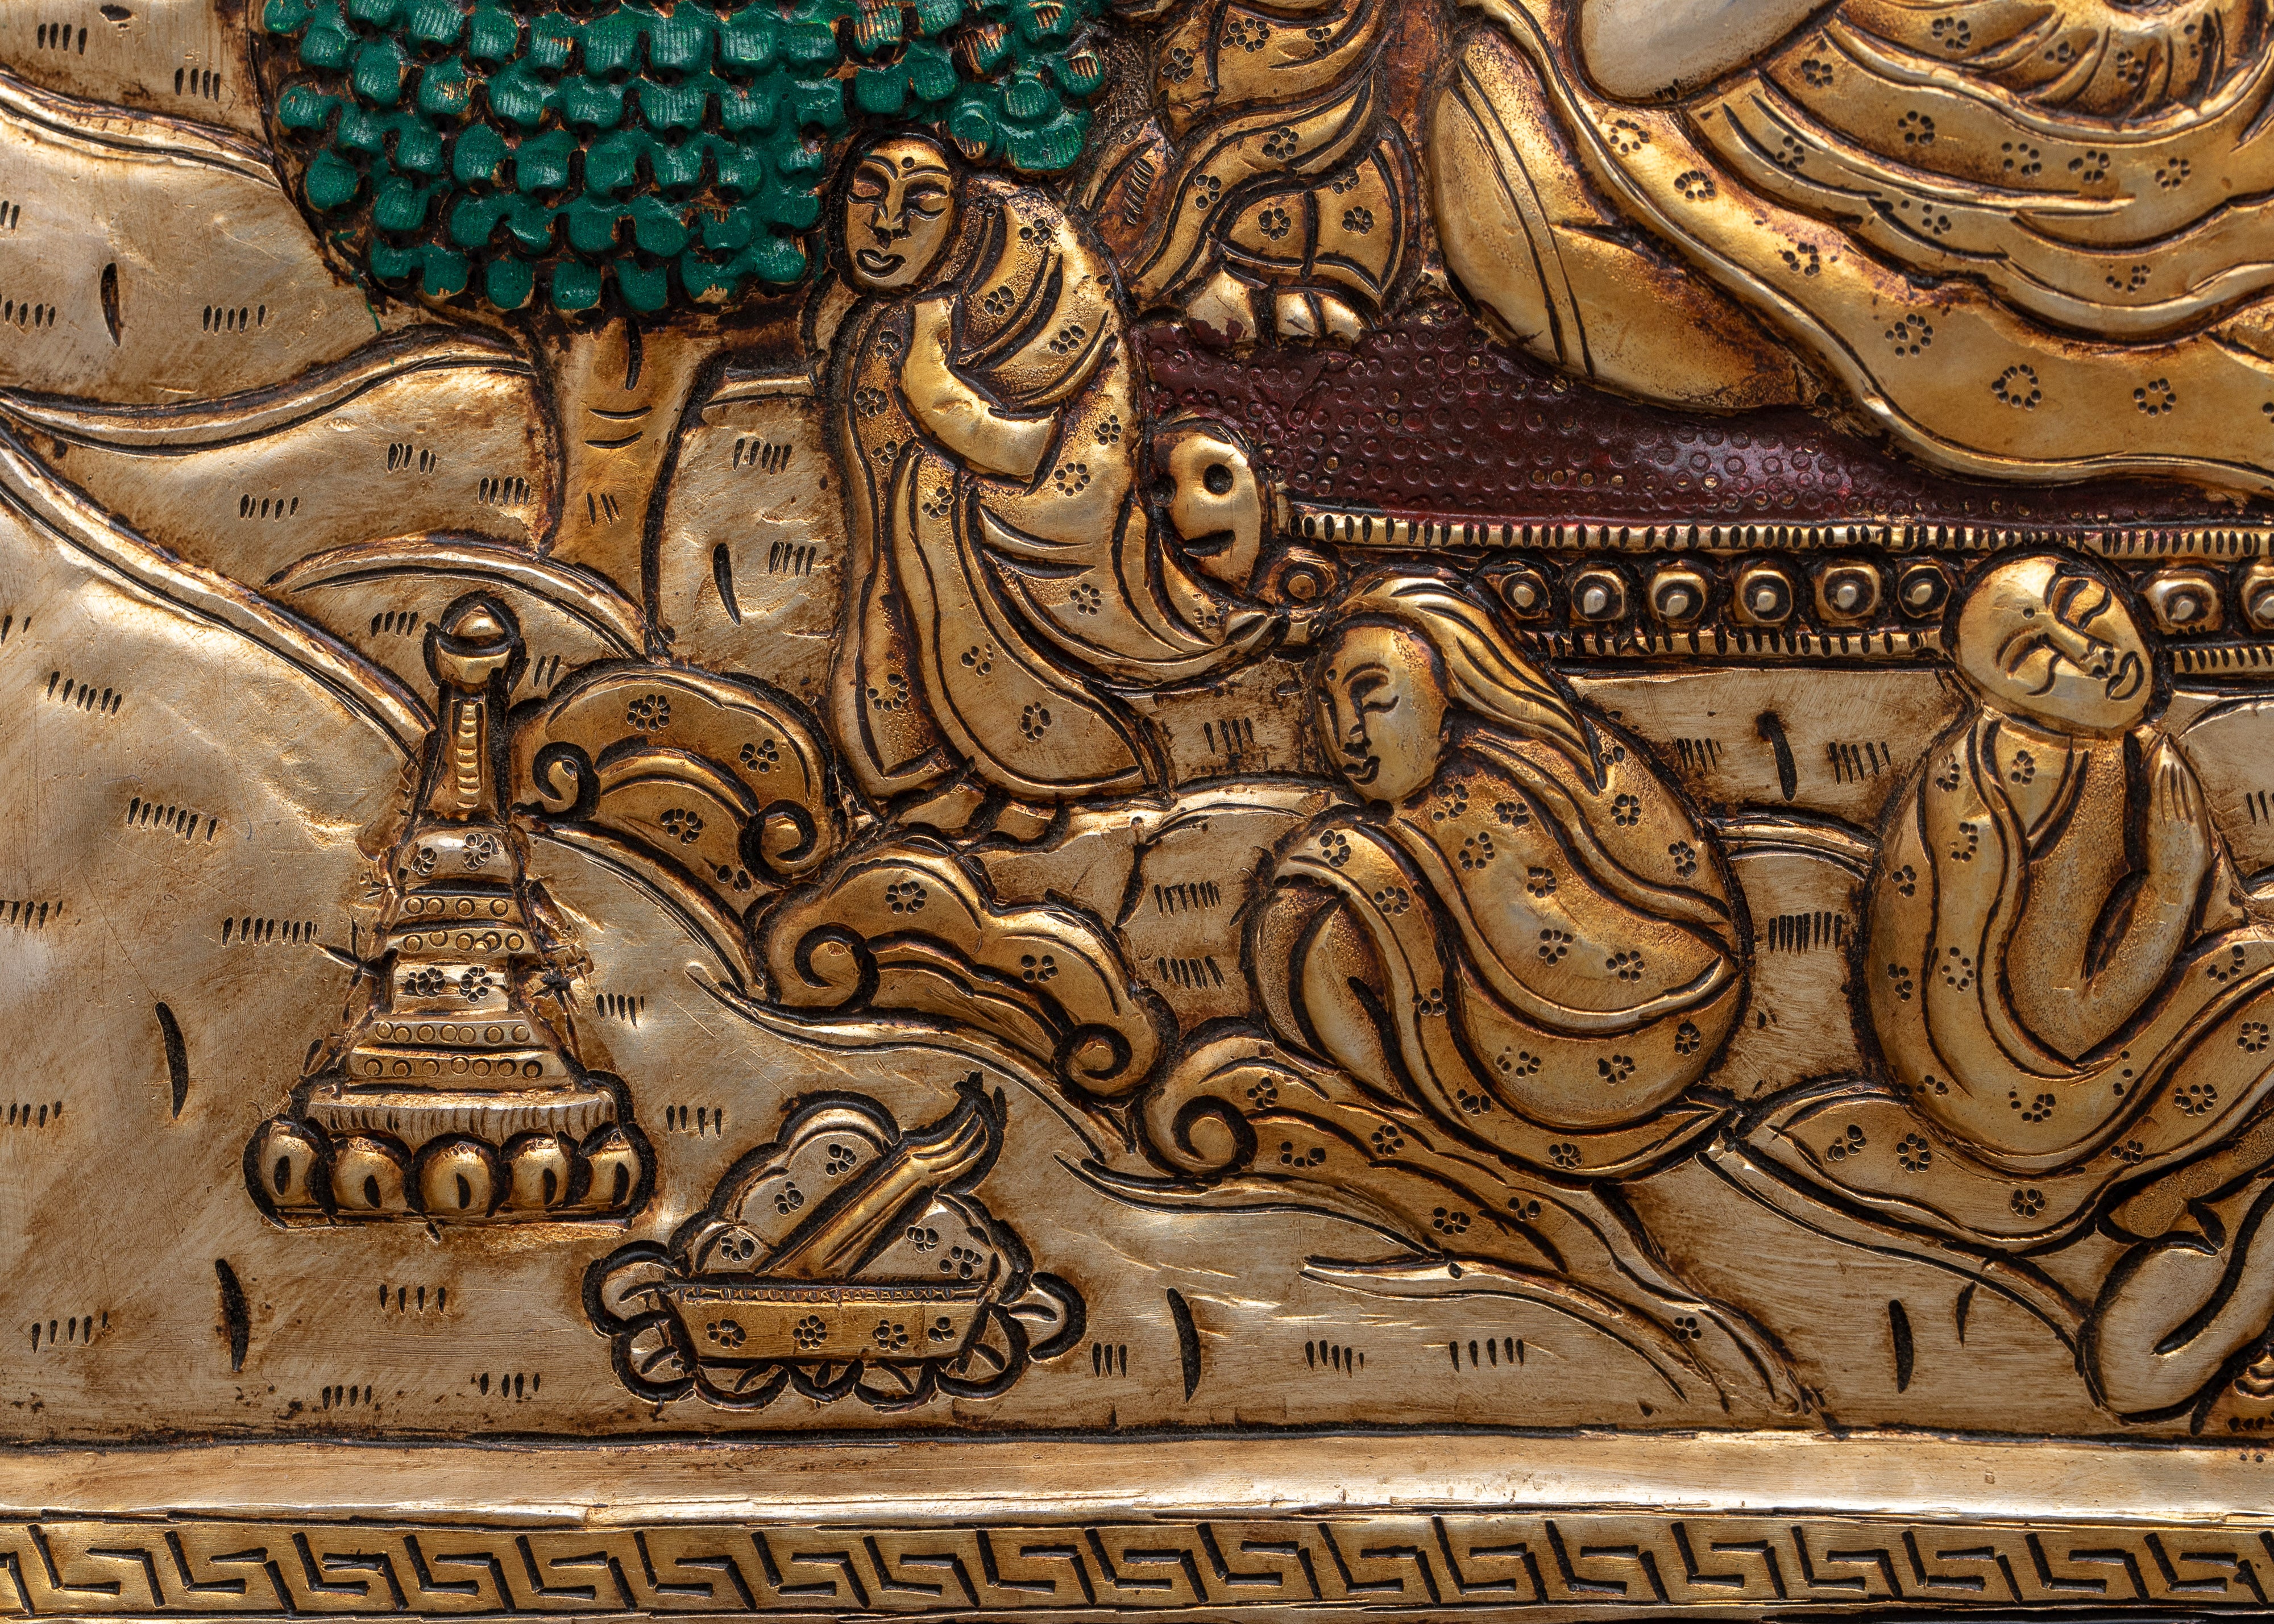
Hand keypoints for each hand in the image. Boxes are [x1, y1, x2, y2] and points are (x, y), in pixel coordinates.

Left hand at [2145, 740, 2214, 904]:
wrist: (2171, 886)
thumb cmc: (2185, 875)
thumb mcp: (2200, 856)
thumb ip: (2199, 839)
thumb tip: (2201, 832)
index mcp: (2196, 829)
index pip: (2190, 799)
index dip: (2185, 782)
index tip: (2181, 768)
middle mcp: (2184, 823)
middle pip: (2179, 793)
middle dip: (2175, 773)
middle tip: (2171, 755)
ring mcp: (2169, 825)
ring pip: (2168, 795)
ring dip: (2166, 777)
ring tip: (2164, 761)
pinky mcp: (2156, 829)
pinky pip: (2158, 804)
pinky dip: (2157, 789)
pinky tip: (2154, 777)